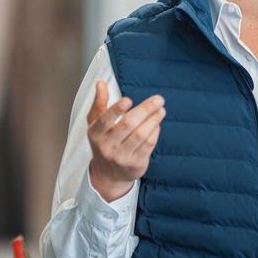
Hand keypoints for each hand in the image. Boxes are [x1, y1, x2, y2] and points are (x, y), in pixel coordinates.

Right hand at [86, 79, 164, 201]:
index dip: (116, 110)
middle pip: (128, 125)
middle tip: (158, 99)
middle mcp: (107, 147)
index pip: (104, 120)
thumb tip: (101, 83)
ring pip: (141, 135)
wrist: (108, 174)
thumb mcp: (95, 124)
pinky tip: (157, 123)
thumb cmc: (103, 142)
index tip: (128, 99)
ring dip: (154, 120)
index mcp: (95, 133)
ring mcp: (121, 157)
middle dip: (145, 110)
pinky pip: (148, 145)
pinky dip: (154, 132)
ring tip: (161, 109)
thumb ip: (99, 103)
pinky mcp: (135, 164)